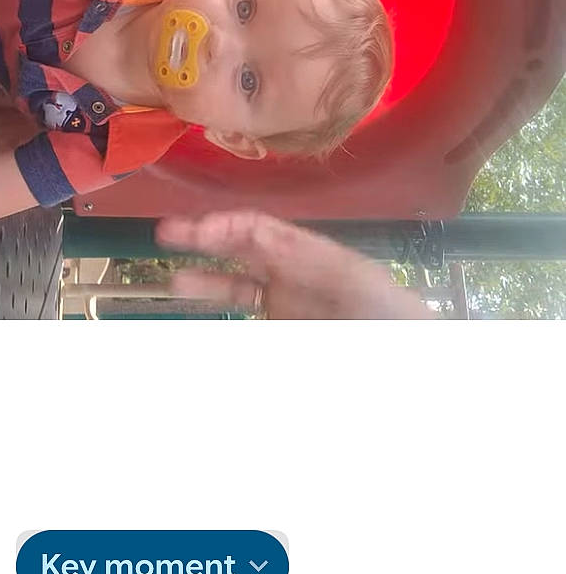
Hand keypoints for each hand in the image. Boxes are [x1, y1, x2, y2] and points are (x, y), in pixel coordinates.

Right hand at [156, 210, 432, 319]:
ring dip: (207, 279)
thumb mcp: (351, 278)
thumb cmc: (388, 311)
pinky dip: (225, 305)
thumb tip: (253, 244)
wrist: (406, 347)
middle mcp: (294, 271)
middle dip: (205, 239)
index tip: (193, 231)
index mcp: (309, 250)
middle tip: (166, 234)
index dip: (224, 226)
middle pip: (242, 249)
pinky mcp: (286, 326)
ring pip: (238, 284)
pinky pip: (248, 309)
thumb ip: (302, 260)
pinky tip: (204, 310)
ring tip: (174, 281)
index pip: (258, 229)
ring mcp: (288, 301)